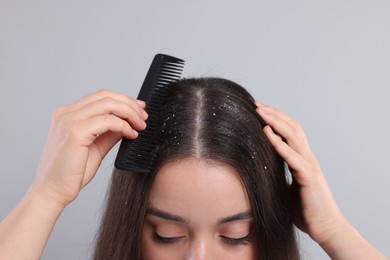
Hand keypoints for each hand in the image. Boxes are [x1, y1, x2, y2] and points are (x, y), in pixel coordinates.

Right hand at [32, 90, 147, 206]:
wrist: (53, 191)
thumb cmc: (71, 173)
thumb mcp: (95, 147)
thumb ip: (109, 133)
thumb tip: (127, 123)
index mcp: (67, 114)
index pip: (100, 97)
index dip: (123, 100)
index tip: (139, 109)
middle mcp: (66, 113)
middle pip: (105, 96)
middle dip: (129, 104)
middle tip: (144, 117)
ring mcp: (69, 120)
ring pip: (108, 104)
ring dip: (130, 113)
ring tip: (141, 126)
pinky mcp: (75, 131)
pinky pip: (108, 121)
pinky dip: (124, 126)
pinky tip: (131, 135)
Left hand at [255, 102, 344, 244]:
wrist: (325, 227)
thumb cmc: (305, 209)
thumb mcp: (287, 187)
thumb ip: (279, 174)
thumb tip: (263, 169)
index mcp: (302, 159)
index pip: (290, 131)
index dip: (276, 119)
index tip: (259, 111)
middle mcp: (307, 157)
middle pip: (291, 127)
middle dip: (274, 114)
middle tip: (257, 104)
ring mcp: (309, 165)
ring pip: (293, 136)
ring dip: (275, 122)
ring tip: (260, 112)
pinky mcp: (308, 176)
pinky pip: (292, 156)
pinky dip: (279, 143)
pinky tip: (267, 134)